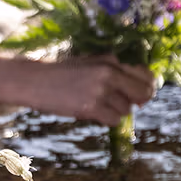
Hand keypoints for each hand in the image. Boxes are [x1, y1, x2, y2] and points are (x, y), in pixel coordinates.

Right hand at [33, 54, 155, 126]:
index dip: (146, 87)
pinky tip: (92, 112)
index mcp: (110, 60)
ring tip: (95, 104)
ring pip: (127, 109)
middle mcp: (109, 73)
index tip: (140, 94)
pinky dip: (106, 119)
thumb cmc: (61, 73)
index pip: (145, 75)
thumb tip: (141, 91)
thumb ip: (114, 72)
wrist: (33, 80)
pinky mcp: (91, 107)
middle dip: (138, 101)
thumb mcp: (90, 64)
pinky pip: (114, 120)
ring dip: (115, 111)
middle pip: (143, 93)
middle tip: (124, 104)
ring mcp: (101, 90)